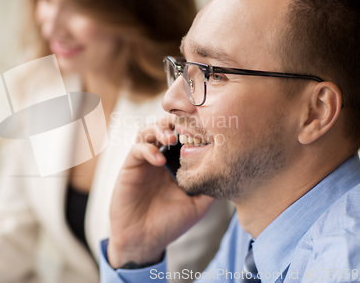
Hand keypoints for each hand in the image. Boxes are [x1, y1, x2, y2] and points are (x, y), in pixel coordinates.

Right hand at [107, 115, 214, 267]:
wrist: (145, 240)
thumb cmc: (170, 223)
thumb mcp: (198, 205)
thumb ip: (210, 186)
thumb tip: (230, 170)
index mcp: (177, 163)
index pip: (183, 135)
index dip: (192, 126)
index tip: (204, 128)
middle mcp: (160, 157)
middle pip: (165, 126)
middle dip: (175, 121)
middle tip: (185, 127)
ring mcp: (145, 161)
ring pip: (148, 130)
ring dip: (160, 130)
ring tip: (172, 139)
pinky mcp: (131, 167)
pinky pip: (137, 148)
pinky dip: (148, 149)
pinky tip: (159, 161)